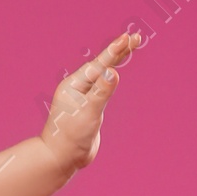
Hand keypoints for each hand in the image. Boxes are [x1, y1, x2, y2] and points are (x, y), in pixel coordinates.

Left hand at [41, 33, 136, 172]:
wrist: (60, 159)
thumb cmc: (70, 138)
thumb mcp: (88, 113)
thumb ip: (101, 92)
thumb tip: (113, 72)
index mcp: (74, 85)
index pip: (99, 64)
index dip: (115, 51)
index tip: (128, 37)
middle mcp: (78, 88)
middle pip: (101, 65)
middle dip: (119, 51)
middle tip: (136, 36)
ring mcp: (84, 98)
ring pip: (103, 75)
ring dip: (116, 61)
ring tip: (128, 46)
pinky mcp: (89, 109)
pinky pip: (103, 88)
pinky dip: (112, 78)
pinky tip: (115, 72)